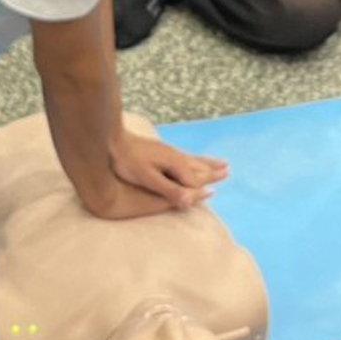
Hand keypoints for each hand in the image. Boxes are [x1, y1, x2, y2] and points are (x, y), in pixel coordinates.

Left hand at [103, 132, 227, 215]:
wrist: (113, 139)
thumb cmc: (127, 160)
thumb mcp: (148, 178)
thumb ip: (169, 190)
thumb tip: (191, 200)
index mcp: (175, 164)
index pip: (194, 183)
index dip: (199, 192)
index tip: (211, 196)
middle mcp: (176, 157)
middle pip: (199, 168)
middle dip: (212, 171)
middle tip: (227, 171)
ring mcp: (170, 152)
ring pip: (194, 160)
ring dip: (207, 163)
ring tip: (220, 163)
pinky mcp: (162, 150)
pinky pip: (185, 156)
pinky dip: (194, 158)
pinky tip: (190, 158)